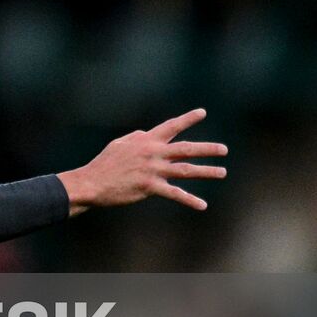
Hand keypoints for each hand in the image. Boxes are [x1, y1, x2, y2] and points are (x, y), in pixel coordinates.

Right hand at [59, 108, 227, 215]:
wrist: (92, 182)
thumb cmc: (104, 163)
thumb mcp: (120, 144)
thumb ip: (137, 137)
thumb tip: (147, 133)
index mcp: (145, 140)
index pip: (171, 126)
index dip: (187, 119)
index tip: (202, 112)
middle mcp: (153, 153)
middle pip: (186, 149)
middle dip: (207, 149)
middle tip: (224, 149)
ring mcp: (153, 170)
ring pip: (186, 170)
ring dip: (206, 171)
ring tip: (222, 172)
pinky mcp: (150, 187)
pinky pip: (175, 194)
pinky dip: (190, 200)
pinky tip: (202, 205)